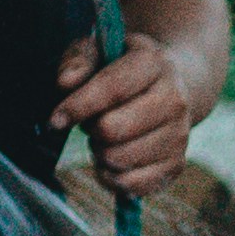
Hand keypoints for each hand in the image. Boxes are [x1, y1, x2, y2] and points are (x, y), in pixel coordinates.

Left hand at [52, 34, 193, 194]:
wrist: (170, 86)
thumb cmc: (122, 68)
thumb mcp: (98, 50)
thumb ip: (77, 60)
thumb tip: (66, 84)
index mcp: (153, 63)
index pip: (112, 89)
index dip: (78, 107)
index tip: (55, 120)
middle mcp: (174, 99)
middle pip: (113, 130)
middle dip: (91, 130)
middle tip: (91, 122)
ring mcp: (179, 135)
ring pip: (119, 159)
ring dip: (100, 152)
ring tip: (105, 138)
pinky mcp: (176, 165)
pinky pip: (132, 185)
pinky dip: (111, 177)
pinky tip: (110, 160)